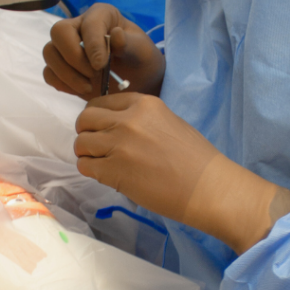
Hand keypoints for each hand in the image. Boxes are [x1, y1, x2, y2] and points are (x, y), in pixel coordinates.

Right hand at [43, 3, 165, 100]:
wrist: (138, 80)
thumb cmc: (141, 60)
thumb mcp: (142, 51)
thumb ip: (129, 44)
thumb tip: (116, 34)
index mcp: (101, 15)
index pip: (88, 23)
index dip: (92, 44)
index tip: (101, 65)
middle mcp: (79, 26)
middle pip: (58, 32)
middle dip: (73, 57)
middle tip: (93, 74)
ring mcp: (67, 47)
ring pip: (50, 52)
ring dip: (67, 73)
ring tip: (89, 87)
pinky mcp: (61, 67)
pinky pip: (49, 73)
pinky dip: (62, 83)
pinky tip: (82, 89)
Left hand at [74, 94, 289, 253]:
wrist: (208, 187)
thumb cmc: (196, 159)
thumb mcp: (169, 122)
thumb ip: (141, 119)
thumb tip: (117, 126)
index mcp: (144, 104)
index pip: (101, 102)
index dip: (97, 117)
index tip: (102, 129)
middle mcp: (128, 120)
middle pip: (85, 118)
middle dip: (86, 132)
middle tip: (96, 146)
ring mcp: (119, 145)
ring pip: (81, 142)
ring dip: (87, 153)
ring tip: (102, 163)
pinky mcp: (114, 171)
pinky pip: (85, 166)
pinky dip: (91, 170)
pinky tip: (106, 175)